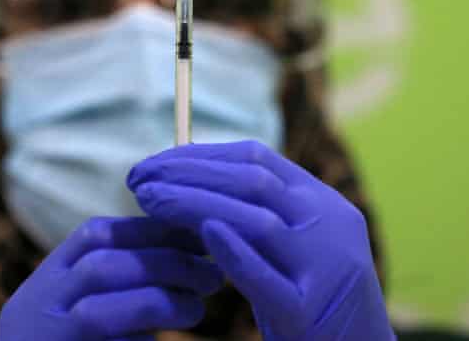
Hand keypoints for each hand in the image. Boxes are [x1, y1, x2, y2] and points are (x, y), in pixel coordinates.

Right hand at [0, 216, 223, 340]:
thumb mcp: (75, 307)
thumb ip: (115, 280)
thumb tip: (184, 253)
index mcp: (44, 284)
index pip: (94, 235)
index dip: (151, 230)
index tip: (198, 235)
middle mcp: (35, 310)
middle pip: (98, 269)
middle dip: (164, 263)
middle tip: (211, 274)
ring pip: (96, 316)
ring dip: (156, 304)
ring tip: (197, 308)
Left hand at [127, 141, 393, 340]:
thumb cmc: (313, 298)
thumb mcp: (294, 244)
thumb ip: (256, 211)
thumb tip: (188, 178)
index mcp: (324, 202)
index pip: (256, 159)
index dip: (200, 155)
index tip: (156, 162)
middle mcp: (330, 226)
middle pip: (252, 183)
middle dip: (188, 174)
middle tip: (138, 178)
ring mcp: (324, 269)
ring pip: (256, 222)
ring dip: (194, 204)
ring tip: (148, 201)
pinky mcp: (309, 313)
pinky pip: (266, 278)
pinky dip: (234, 254)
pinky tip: (202, 235)